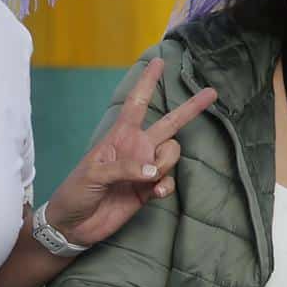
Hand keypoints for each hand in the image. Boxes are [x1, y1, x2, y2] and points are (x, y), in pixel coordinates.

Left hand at [42, 58, 217, 248]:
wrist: (75, 224)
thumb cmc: (76, 191)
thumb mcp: (94, 174)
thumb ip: (125, 168)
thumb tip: (154, 171)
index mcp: (119, 135)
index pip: (137, 103)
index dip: (147, 82)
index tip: (159, 61)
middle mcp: (137, 148)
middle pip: (169, 123)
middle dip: (190, 108)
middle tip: (212, 92)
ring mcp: (145, 169)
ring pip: (172, 154)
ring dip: (166, 163)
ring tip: (148, 178)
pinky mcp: (149, 191)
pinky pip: (169, 182)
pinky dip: (165, 187)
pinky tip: (154, 194)